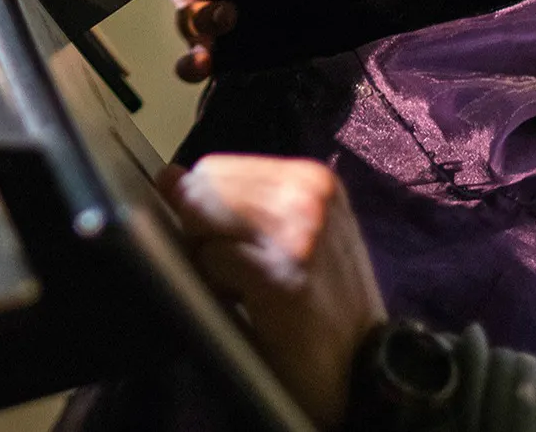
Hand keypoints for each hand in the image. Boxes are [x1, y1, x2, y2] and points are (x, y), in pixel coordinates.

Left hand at [163, 156, 388, 429]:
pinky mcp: (279, 276)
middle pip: (203, 190)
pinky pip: (211, 261)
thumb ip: (234, 202)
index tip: (227, 245)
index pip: (216, 168)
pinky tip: (251, 306)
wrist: (366, 367)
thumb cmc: (324, 301)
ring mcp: (296, 233)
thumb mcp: (290, 234)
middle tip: (237, 272)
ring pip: (201, 221)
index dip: (202, 209)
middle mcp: (307, 194)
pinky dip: (219, 286)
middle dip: (202, 232)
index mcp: (312, 177)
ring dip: (211, 260)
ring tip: (247, 289)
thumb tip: (169, 175)